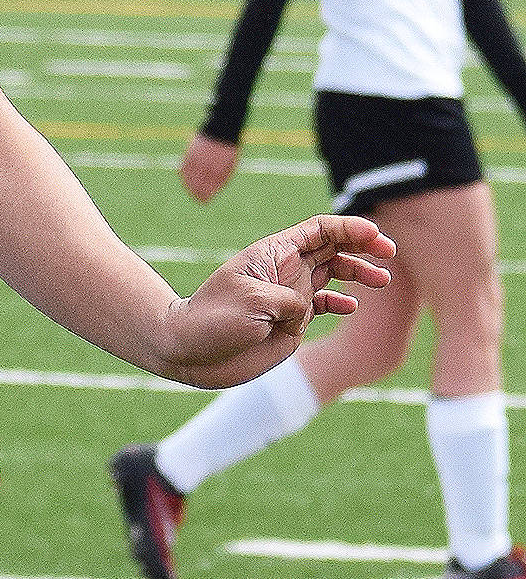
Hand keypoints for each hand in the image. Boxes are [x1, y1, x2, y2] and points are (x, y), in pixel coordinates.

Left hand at [153, 214, 394, 387]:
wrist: (190, 350)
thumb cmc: (213, 319)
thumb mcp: (251, 304)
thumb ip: (288, 301)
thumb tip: (307, 310)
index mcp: (273, 255)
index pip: (318, 230)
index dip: (348, 228)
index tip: (375, 235)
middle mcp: (284, 271)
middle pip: (331, 247)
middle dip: (362, 245)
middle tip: (388, 254)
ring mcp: (289, 295)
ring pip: (332, 273)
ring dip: (358, 271)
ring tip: (380, 280)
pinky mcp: (291, 320)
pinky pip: (324, 304)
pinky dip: (341, 302)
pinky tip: (352, 306)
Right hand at [180, 133, 238, 202]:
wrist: (221, 129)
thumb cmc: (228, 149)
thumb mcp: (231, 165)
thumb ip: (223, 178)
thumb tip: (214, 191)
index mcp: (219, 169)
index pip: (209, 187)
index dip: (205, 196)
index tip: (204, 201)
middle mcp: (207, 164)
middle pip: (198, 183)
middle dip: (196, 193)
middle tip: (196, 199)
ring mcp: (198, 158)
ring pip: (190, 175)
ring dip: (188, 185)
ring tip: (189, 191)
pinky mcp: (191, 151)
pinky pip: (185, 165)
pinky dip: (183, 173)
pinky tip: (184, 179)